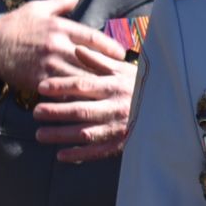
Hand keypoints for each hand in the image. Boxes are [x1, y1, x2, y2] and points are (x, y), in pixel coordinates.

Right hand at [0, 0, 126, 88]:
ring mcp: (48, 64)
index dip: (109, 46)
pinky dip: (74, 96)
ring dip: (95, 85)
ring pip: (78, 77)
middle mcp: (57, 46)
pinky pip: (61, 90)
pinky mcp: (39, 80)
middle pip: (89, 60)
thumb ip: (59, 4)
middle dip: (107, 69)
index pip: (91, 37)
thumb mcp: (36, 9)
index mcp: (59, 27)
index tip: (122, 53)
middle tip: (123, 77)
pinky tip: (87, 102)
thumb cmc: (13, 25)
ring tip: (112, 92)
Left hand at [31, 44, 137, 162]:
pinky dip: (79, 155)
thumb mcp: (124, 70)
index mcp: (114, 86)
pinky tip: (61, 155)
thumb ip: (100, 61)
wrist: (170, 109)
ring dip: (61, 135)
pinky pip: (98, 151)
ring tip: (40, 135)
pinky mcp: (122, 144)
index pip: (83, 85)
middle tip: (35, 112)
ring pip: (85, 133)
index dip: (60, 86)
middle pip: (80, 110)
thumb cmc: (143, 86)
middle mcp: (115, 107)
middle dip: (55, 112)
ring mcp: (118, 127)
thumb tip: (78, 49)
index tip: (41, 87)